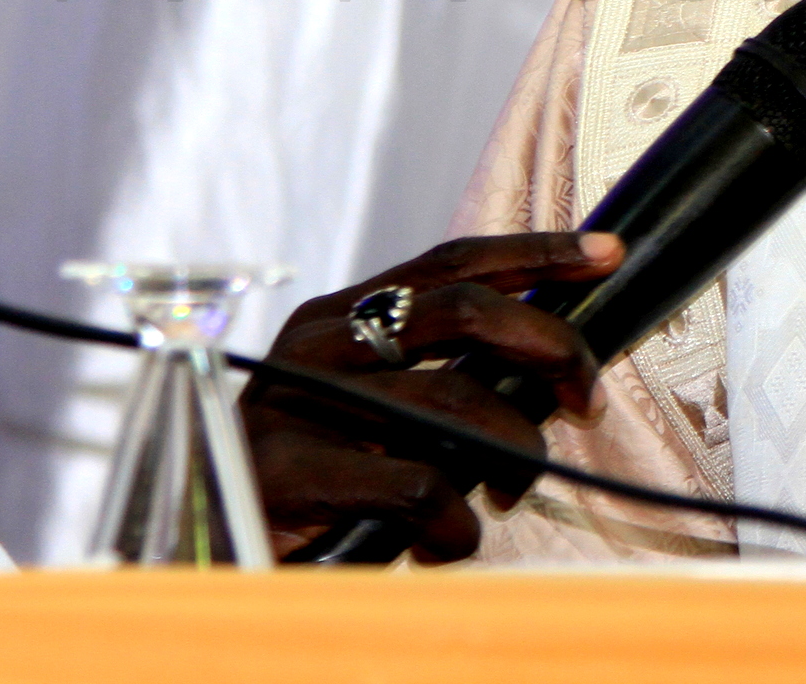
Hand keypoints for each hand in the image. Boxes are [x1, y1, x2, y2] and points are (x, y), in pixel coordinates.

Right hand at [244, 231, 621, 562]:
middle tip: (586, 399)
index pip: (450, 262)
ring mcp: (297, 403)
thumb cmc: (304, 487)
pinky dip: (454, 525)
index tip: (608, 251)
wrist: (198, 555)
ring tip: (512, 492)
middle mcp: (316, 343)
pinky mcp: (286, 471)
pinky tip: (441, 545)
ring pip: (454, 401)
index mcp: (337, 318)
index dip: (534, 252)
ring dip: (513, 452)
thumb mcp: (367, 415)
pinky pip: (418, 485)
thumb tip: (547, 376)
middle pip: (465, 310)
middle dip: (550, 346)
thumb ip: (435, 382)